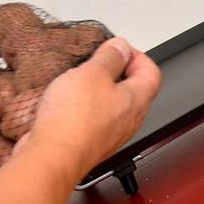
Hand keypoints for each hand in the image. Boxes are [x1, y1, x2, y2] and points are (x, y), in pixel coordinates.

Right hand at [15, 37, 161, 177]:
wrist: (52, 156)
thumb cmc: (74, 119)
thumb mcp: (92, 72)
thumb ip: (109, 57)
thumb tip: (120, 47)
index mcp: (137, 99)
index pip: (152, 72)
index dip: (137, 56)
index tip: (118, 49)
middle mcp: (129, 120)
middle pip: (133, 90)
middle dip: (117, 72)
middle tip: (98, 61)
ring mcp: (111, 134)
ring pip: (112, 106)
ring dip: (98, 90)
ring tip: (79, 80)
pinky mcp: (91, 143)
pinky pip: (94, 120)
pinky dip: (85, 108)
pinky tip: (67, 102)